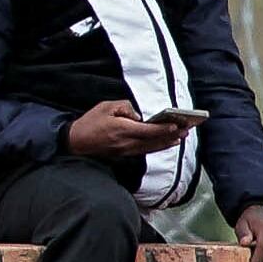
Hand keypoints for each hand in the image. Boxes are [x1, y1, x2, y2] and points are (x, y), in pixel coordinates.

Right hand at [63, 98, 195, 162]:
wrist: (76, 142)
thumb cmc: (90, 122)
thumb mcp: (105, 107)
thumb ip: (124, 107)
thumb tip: (138, 115)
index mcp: (122, 130)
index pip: (148, 130)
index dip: (163, 128)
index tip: (176, 125)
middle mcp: (127, 143)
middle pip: (154, 141)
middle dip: (171, 135)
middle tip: (186, 130)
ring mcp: (126, 151)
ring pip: (151, 148)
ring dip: (167, 142)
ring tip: (181, 137)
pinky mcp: (125, 154)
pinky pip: (145, 151)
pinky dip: (157, 147)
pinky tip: (165, 143)